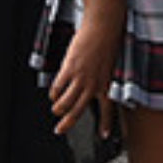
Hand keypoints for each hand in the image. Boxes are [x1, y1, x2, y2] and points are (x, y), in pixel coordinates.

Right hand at [48, 1, 122, 138]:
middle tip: (60, 130)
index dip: (106, 124)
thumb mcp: (109, 66)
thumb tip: (90, 89)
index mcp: (108, 84)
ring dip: (57, 108)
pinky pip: (57, 88)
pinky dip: (53, 93)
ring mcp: (81, 78)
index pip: (109, 110)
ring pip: (65, 103)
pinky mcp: (70, 69)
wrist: (104, 27)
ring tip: (55, 108)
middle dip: (67, 124)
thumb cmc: (108, 42)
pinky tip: (53, 93)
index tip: (104, 135)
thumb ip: (101, 80)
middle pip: (78, 112)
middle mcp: (94, 85)